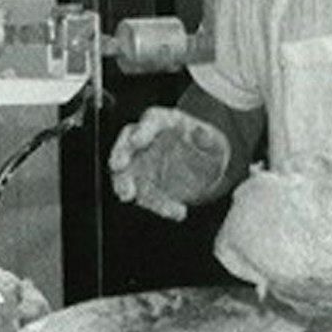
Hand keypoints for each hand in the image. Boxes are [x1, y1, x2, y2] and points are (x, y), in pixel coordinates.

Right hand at [107, 107, 229, 220]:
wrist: (204, 163)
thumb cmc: (205, 142)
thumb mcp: (213, 139)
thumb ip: (206, 137)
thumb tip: (201, 132)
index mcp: (163, 121)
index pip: (150, 120)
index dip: (141, 131)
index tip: (136, 142)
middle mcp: (146, 140)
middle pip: (126, 144)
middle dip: (119, 155)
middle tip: (118, 167)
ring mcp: (142, 163)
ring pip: (127, 174)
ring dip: (125, 185)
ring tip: (128, 195)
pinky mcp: (145, 185)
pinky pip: (147, 196)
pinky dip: (160, 205)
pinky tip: (178, 211)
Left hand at [268, 227, 331, 326]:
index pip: (322, 295)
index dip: (298, 290)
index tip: (276, 282)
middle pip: (313, 309)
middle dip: (287, 301)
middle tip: (263, 291)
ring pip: (315, 312)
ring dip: (293, 304)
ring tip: (270, 295)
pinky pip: (323, 308)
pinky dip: (304, 302)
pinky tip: (292, 294)